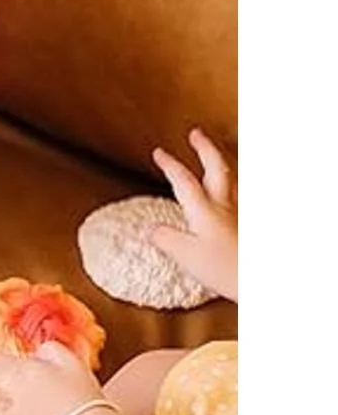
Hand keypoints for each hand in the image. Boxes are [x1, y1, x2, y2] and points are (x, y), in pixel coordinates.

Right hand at [150, 128, 237, 301]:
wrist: (264, 280)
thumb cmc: (229, 270)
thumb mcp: (187, 256)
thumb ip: (166, 238)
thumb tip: (150, 228)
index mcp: (204, 211)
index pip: (183, 181)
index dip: (170, 165)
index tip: (159, 152)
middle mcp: (226, 207)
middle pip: (217, 168)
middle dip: (205, 148)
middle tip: (196, 134)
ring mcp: (242, 215)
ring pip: (235, 179)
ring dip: (226, 162)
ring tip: (219, 154)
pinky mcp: (251, 226)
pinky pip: (245, 197)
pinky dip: (240, 187)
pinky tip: (239, 191)